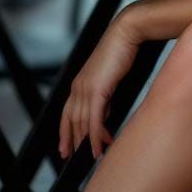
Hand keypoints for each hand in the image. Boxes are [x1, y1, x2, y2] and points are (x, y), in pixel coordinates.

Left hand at [58, 12, 141, 160]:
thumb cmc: (121, 50)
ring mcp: (86, 88)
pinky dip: (96, 136)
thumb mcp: (108, 78)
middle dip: (74, 142)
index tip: (65, 148)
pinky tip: (100, 146)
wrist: (127, 32)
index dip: (64, 132)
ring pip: (82, 123)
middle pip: (72, 121)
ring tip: (96, 155)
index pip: (67, 113)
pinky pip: (94, 119)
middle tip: (78, 158)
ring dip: (88, 141)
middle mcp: (78, 86)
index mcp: (79, 82)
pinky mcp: (98, 90)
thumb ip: (103, 97)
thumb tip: (104, 115)